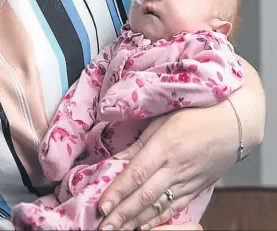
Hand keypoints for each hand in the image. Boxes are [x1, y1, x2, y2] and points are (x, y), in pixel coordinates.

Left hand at [98, 102, 237, 230]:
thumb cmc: (196, 115)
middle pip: (145, 195)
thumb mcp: (164, 119)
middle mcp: (175, 168)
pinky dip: (157, 220)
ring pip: (158, 206)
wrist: (232, 126)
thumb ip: (140, 142)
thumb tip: (116, 160)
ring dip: (136, 221)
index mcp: (165, 146)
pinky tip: (143, 227)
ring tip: (118, 230)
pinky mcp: (195, 189)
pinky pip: (174, 208)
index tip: (102, 204)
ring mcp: (187, 181)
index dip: (118, 191)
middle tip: (104, 226)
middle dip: (122, 213)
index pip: (137, 173)